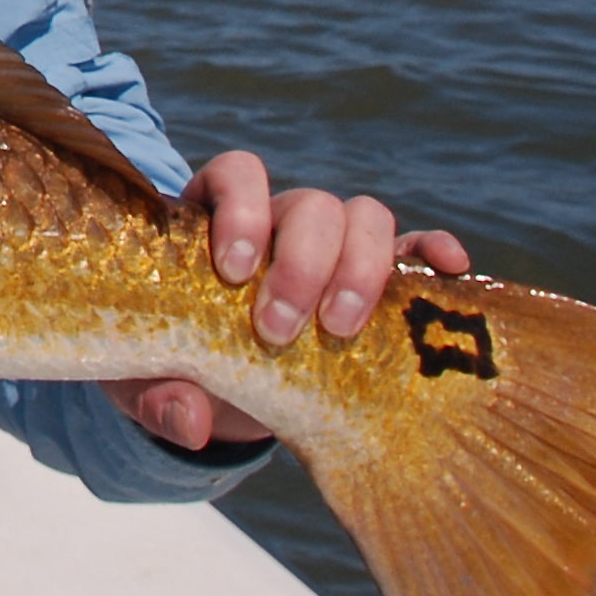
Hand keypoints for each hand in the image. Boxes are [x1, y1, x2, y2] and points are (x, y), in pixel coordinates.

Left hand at [104, 149, 472, 451]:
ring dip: (361, 267)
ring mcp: (335, 246)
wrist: (218, 393)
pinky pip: (416, 248)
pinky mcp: (378, 281)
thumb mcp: (149, 380)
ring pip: (364, 217)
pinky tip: (447, 273)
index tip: (234, 272)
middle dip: (304, 264)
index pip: (238, 175)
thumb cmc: (175, 364)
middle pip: (311, 204)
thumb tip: (191, 420)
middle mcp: (281, 222)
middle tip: (280, 331)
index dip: (242, 211)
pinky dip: (433, 252)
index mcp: (217, 221)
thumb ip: (157, 396)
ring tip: (341, 329)